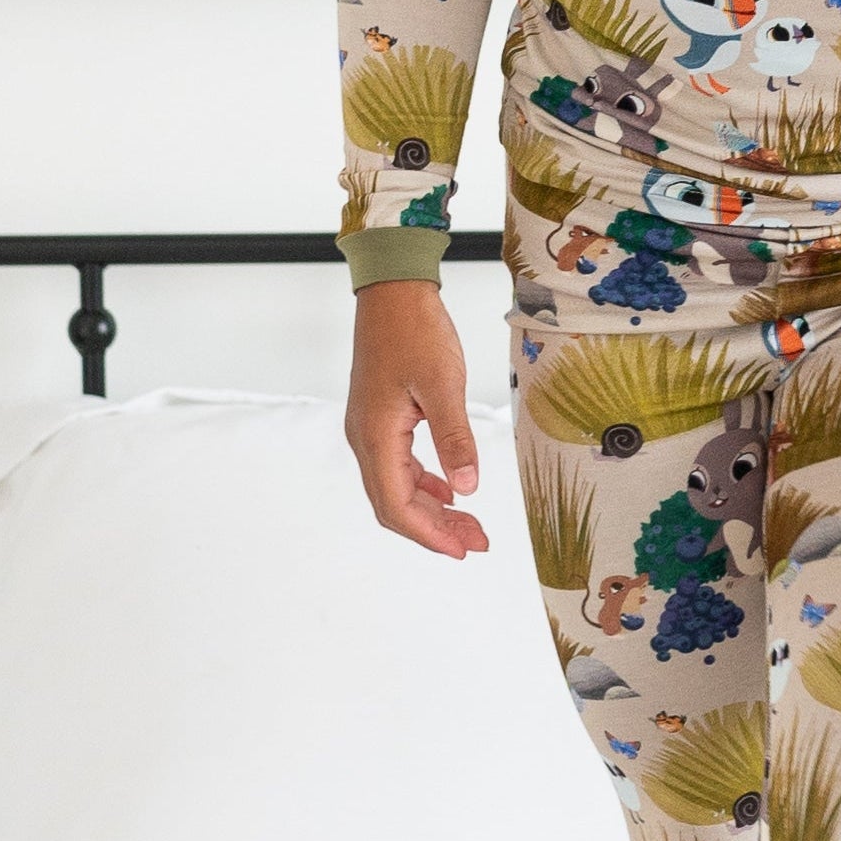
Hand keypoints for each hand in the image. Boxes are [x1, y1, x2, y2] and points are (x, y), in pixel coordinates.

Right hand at [345, 279, 486, 558]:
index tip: (463, 549)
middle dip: (434, 528)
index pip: (396, 506)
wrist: (394, 291)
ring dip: (432, 509)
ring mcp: (370, 429)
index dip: (429, 534)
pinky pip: (398, 466)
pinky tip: (449, 491)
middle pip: (394, 504)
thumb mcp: (443, 384)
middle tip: (476, 541)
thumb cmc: (414, 330)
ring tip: (469, 523)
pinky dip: (424, 484)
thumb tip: (467, 489)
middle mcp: (365, 438)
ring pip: (396, 487)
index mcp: (375, 436)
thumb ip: (455, 438)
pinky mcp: (380, 418)